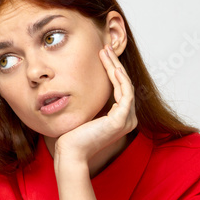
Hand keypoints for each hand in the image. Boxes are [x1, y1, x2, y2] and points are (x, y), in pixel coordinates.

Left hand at [54, 44, 137, 162]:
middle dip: (115, 64)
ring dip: (116, 66)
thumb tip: (88, 83)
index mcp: (121, 118)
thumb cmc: (74, 135)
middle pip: (124, 84)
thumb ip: (94, 101)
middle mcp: (128, 119)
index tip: (103, 54)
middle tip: (105, 47)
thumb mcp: (87, 112)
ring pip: (125, 85)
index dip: (113, 69)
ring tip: (105, 52)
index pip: (120, 88)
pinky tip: (112, 67)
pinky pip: (124, 93)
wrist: (71, 151)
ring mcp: (127, 120)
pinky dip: (119, 79)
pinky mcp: (121, 120)